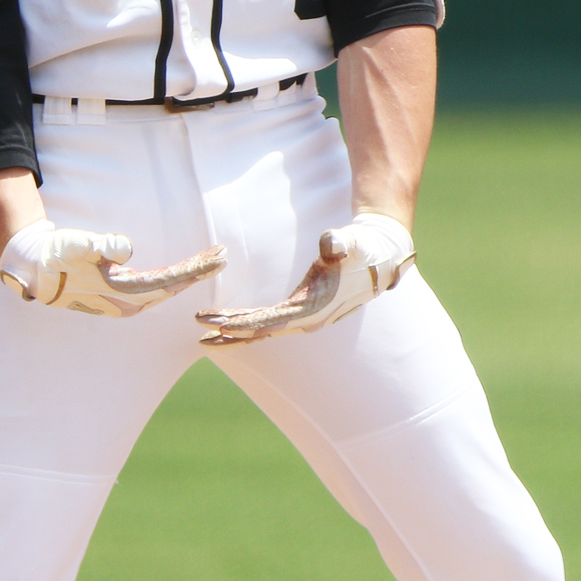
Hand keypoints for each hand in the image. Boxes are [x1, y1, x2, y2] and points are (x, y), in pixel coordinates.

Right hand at [0, 220, 225, 317]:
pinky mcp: (119, 293)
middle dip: (197, 272)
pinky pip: (155, 286)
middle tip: (223, 255)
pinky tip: (185, 272)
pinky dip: (173, 277)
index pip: (166, 281)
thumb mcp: (74, 245)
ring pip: (165, 288)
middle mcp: (125, 302)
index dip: (192, 270)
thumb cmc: (54, 254)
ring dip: (188, 275)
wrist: (34, 267)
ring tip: (211, 260)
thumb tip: (127, 251)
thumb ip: (100, 246)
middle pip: (171, 287)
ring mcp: (123, 301)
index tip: (216, 258)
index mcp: (118, 292)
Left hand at [195, 213, 414, 344]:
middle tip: (199, 327)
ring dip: (235, 334)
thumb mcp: (354, 242)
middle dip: (230, 330)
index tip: (218, 323)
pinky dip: (247, 327)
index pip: (272, 320)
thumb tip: (331, 244)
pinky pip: (269, 323)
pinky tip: (227, 327)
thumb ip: (341, 243)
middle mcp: (308, 320)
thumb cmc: (363, 248)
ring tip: (203, 338)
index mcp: (315, 308)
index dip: (244, 322)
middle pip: (262, 329)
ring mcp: (305, 318)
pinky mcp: (301, 310)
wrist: (381, 257)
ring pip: (263, 330)